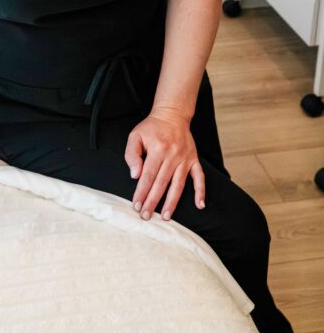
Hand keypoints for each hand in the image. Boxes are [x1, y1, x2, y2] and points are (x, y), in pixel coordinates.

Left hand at [125, 108, 204, 222]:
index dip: (141, 192)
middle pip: (162, 183)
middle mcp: (172, 155)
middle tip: (146, 216)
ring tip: (166, 217)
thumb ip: (132, 154)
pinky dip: (201, 191)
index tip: (136, 205)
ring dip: (172, 202)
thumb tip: (135, 175)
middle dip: (153, 201)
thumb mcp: (135, 135)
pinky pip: (199, 177)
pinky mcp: (194, 159)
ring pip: (178, 184)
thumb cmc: (151, 127)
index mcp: (157, 150)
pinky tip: (200, 205)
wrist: (172, 115)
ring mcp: (185, 158)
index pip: (148, 176)